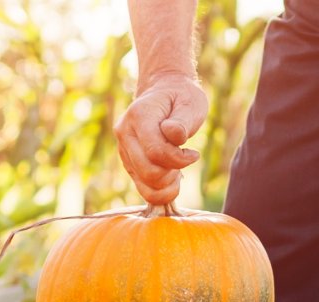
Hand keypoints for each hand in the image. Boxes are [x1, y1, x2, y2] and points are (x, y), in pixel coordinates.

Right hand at [118, 74, 209, 206]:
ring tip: (178, 169)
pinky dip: (162, 191)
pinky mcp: (129, 164)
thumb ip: (182, 121)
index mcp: (138, 116)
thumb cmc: (181, 98)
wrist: (165, 93)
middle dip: (173, 173)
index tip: (194, 153)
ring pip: (146, 186)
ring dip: (169, 185)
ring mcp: (124, 150)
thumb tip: (173, 135)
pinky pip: (144, 190)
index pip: (156, 151)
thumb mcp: (190, 103)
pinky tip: (172, 177)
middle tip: (185, 159)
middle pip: (149, 172)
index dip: (179, 159)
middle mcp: (125, 133)